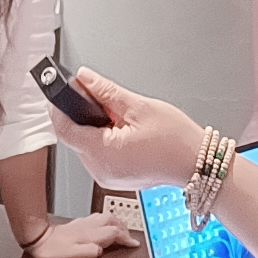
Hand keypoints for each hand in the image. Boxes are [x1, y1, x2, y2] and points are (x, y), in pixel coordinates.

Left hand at [27, 215, 138, 257]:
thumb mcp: (71, 255)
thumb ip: (88, 252)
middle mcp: (89, 226)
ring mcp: (85, 222)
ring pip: (107, 217)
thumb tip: (100, 250)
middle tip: (130, 237)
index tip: (133, 244)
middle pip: (113, 221)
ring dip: (117, 223)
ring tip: (122, 230)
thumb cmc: (53, 249)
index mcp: (90, 234)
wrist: (39, 238)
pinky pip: (99, 218)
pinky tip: (105, 226)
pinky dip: (108, 221)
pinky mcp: (79, 222)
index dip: (126, 238)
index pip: (114, 232)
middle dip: (125, 228)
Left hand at [47, 69, 203, 190]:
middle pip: (75, 136)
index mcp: (103, 153)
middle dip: (84, 115)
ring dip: (96, 128)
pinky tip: (124, 132)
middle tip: (103, 99)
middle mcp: (100, 170)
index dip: (60, 107)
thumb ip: (106, 92)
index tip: (65, 91)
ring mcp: (107, 177)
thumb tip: (85, 79)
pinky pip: (99, 154)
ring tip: (121, 119)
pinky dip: (105, 140)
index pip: (65, 128)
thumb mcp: (139, 107)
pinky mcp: (114, 178)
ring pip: (86, 145)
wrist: (197, 165)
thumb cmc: (176, 141)